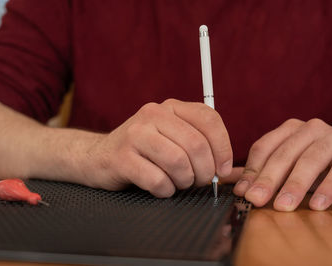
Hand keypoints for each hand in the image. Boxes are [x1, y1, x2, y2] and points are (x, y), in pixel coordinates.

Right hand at [76, 99, 232, 197]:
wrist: (99, 157)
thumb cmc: (143, 151)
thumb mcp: (172, 138)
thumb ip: (201, 145)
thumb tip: (232, 170)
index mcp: (170, 107)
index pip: (209, 119)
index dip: (223, 148)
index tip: (222, 169)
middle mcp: (153, 115)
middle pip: (196, 145)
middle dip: (205, 172)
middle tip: (199, 182)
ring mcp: (135, 134)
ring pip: (178, 162)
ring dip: (185, 182)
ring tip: (178, 183)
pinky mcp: (122, 157)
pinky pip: (157, 180)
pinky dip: (165, 190)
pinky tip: (161, 188)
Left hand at [233, 118, 331, 210]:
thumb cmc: (320, 164)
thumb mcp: (291, 165)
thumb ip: (266, 173)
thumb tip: (238, 189)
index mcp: (289, 130)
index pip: (264, 147)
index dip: (251, 170)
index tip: (242, 192)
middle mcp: (309, 129)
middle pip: (284, 154)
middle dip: (268, 179)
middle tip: (256, 200)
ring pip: (310, 161)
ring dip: (294, 185)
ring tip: (283, 206)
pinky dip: (328, 188)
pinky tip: (317, 205)